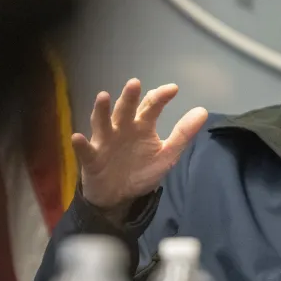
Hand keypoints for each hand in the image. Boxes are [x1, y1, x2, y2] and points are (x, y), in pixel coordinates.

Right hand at [72, 79, 207, 216]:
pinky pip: (85, 150)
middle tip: (135, 84)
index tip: (173, 90)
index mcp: (141, 126)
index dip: (160, 97)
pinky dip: (80, 144)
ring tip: (103, 97)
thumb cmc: (141, 171)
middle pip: (125, 109)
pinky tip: (77, 138)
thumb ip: (183, 134)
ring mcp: (105, 141)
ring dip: (102, 110)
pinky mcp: (91, 158)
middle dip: (129, 97)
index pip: (151, 106)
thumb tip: (202, 110)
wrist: (119, 197)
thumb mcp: (166, 155)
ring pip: (102, 122)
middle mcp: (122, 128)